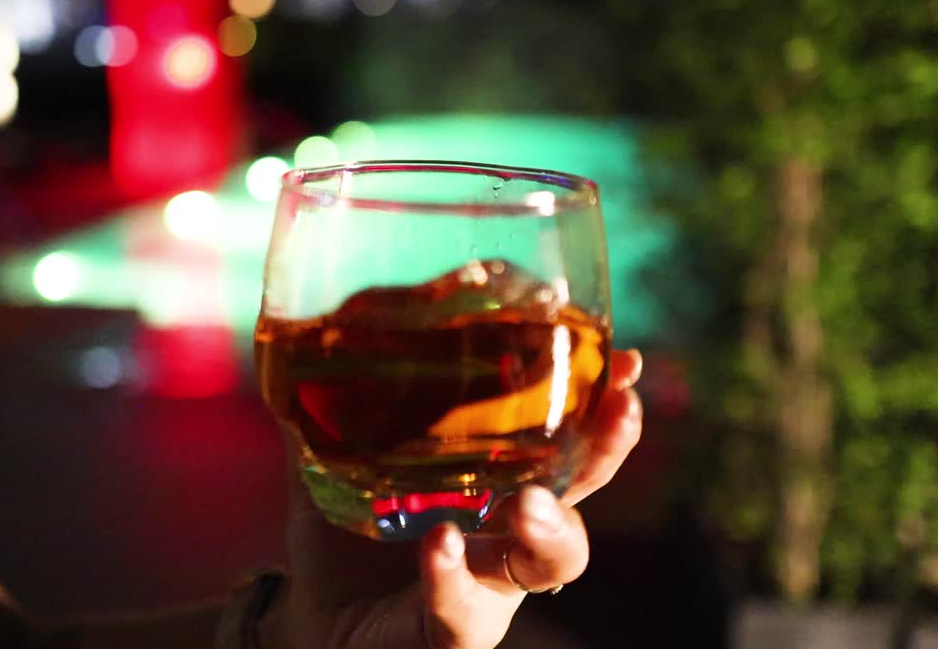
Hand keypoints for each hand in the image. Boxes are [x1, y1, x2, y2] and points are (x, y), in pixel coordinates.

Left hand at [261, 349, 643, 648]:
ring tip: (530, 501)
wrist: (311, 615)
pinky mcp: (448, 634)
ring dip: (551, 528)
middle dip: (607, 450)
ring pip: (548, 564)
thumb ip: (331, 399)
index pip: (562, 435)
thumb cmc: (341, 531)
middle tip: (620, 408)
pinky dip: (453, 577)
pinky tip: (441, 544)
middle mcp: (506, 532)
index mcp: (496, 478)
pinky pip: (460, 612)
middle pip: (580, 492)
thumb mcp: (334, 454)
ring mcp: (486, 587)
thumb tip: (311, 320)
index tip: (626, 358)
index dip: (599, 401)